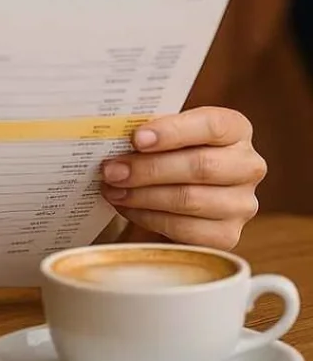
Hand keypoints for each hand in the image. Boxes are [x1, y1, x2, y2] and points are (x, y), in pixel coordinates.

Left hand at [100, 107, 266, 249]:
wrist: (173, 190)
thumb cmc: (167, 151)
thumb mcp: (164, 133)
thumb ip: (149, 130)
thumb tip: (114, 134)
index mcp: (235, 129)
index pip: (211, 125)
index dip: (172, 131)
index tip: (136, 139)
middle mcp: (248, 165)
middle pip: (200, 166)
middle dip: (148, 169)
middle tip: (112, 170)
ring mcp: (242, 203)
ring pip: (190, 199)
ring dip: (143, 195)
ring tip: (113, 189)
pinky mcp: (228, 235)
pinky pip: (185, 230)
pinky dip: (149, 218)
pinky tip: (127, 207)